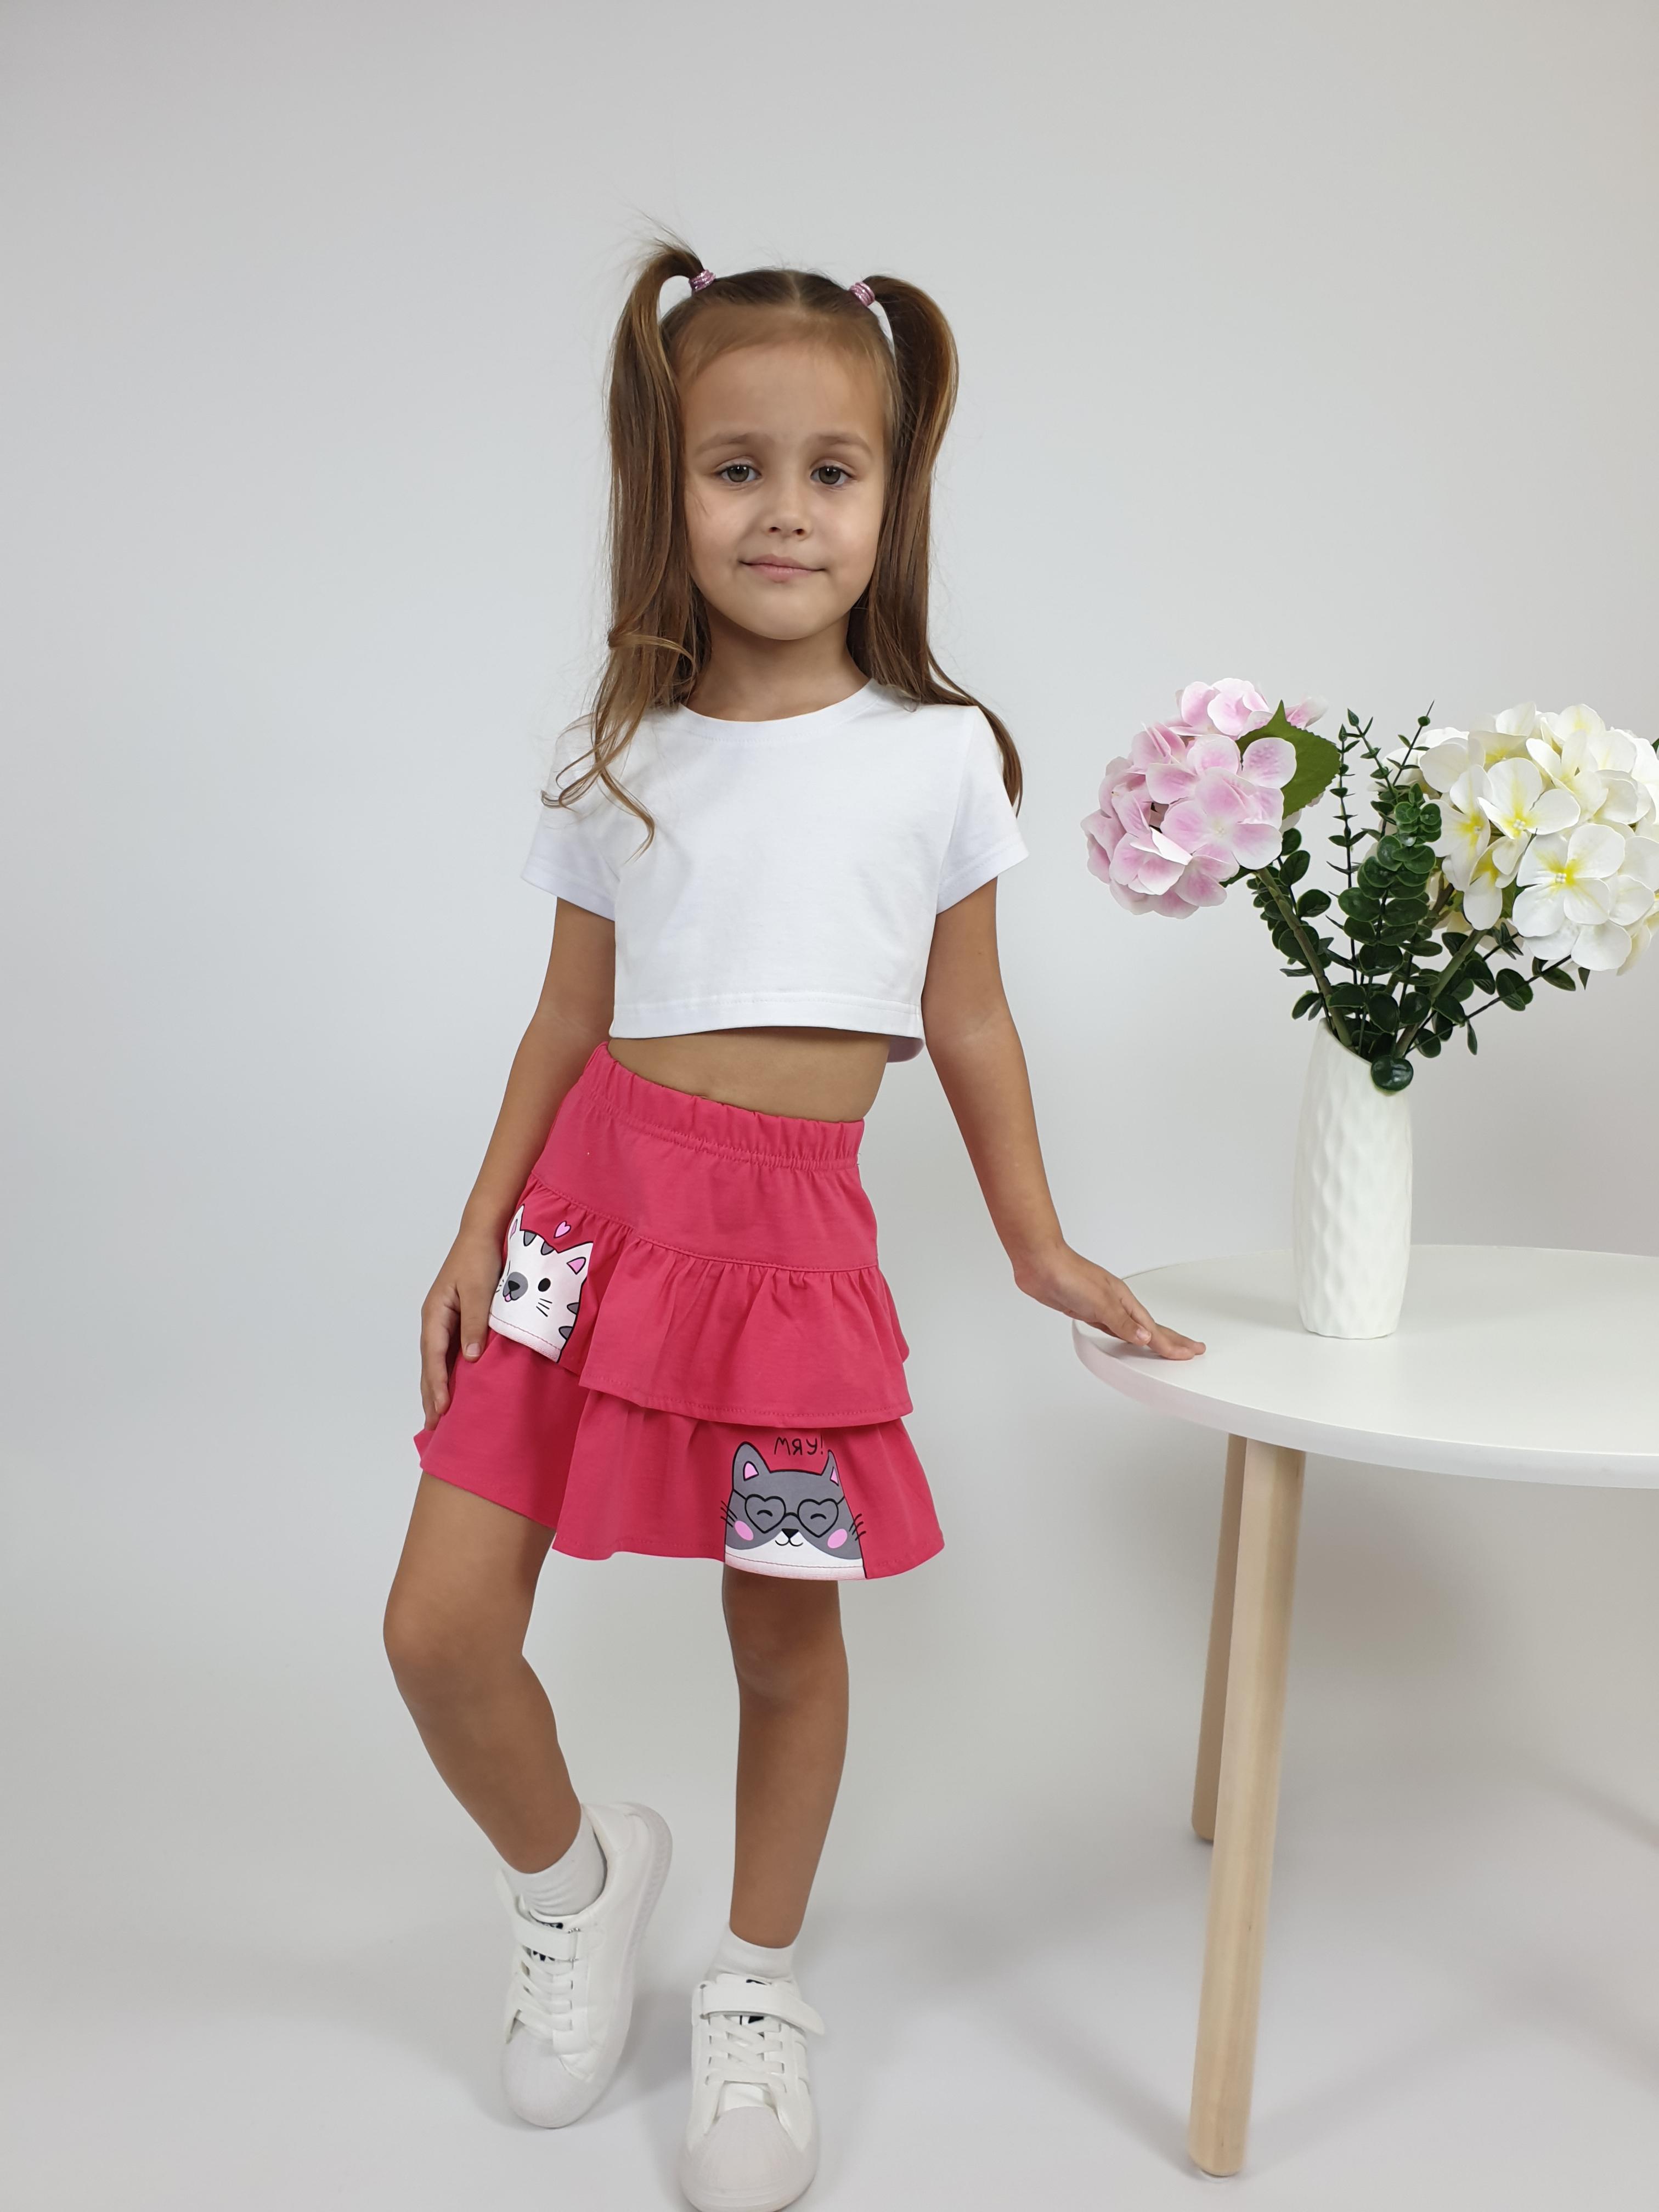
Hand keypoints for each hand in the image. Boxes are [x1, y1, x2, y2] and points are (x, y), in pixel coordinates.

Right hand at [420, 1225, 505, 1428]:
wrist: (482, 1233)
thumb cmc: (480, 1257)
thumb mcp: (481, 1288)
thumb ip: (476, 1322)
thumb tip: (471, 1358)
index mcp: (435, 1312)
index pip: (434, 1355)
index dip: (437, 1383)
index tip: (441, 1408)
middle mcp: (435, 1320)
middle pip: (430, 1364)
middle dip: (430, 1394)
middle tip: (432, 1426)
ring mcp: (444, 1321)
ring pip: (437, 1361)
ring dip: (436, 1388)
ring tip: (436, 1416)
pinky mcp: (456, 1320)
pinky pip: (448, 1353)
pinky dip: (447, 1373)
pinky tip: (452, 1388)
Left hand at [1013, 1241, 1204, 1360]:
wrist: (1040, 1263)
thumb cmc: (1068, 1274)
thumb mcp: (1100, 1301)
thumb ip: (1122, 1323)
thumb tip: (1145, 1338)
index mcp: (1124, 1301)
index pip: (1153, 1329)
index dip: (1171, 1344)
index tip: (1189, 1352)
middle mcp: (1116, 1303)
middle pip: (1149, 1327)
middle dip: (1171, 1339)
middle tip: (1192, 1348)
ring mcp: (1101, 1306)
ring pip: (1132, 1328)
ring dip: (1150, 1338)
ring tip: (1165, 1346)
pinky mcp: (1085, 1310)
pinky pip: (1113, 1328)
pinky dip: (1125, 1336)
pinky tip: (1126, 1338)